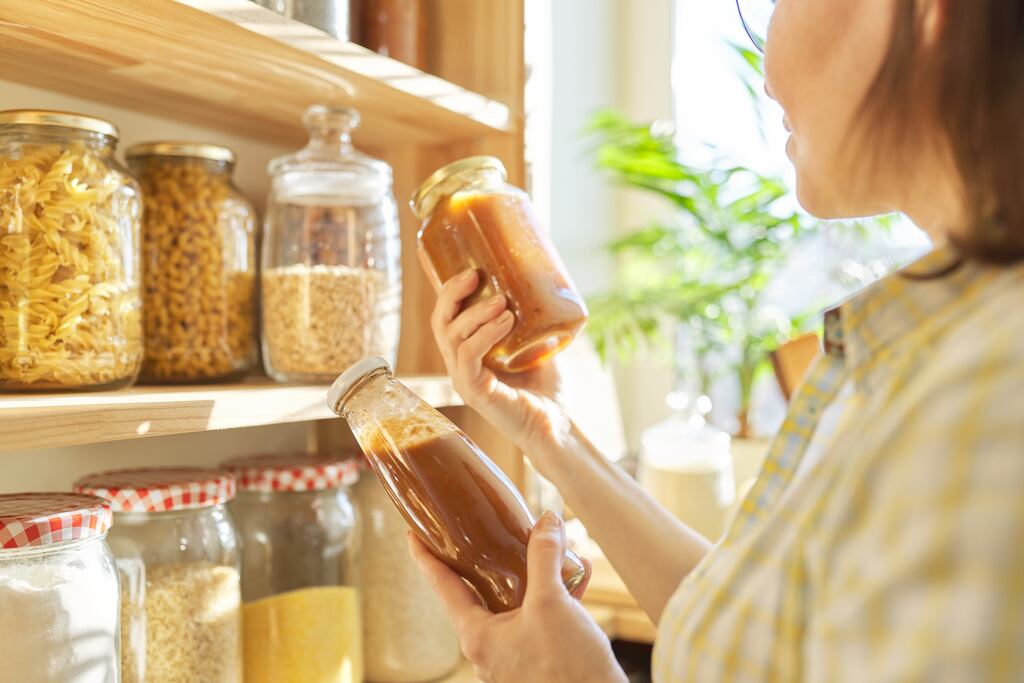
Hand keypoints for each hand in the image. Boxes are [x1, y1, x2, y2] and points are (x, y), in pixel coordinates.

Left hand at [409, 512, 626, 682]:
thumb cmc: (567, 667)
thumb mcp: (551, 603)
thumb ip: (545, 557)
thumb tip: (547, 521)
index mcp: (478, 635)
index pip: (442, 586)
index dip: (426, 557)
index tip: (414, 534)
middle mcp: (489, 648)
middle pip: (480, 591)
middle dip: (490, 558)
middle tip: (485, 530)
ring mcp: (514, 656)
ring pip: (516, 603)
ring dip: (534, 574)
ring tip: (549, 546)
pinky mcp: (539, 661)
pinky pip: (541, 620)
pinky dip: (556, 596)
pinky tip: (577, 575)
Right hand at [431, 269, 570, 453]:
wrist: (558, 426)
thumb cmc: (548, 389)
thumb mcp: (540, 343)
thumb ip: (535, 320)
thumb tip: (544, 283)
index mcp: (469, 354)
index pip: (447, 318)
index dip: (452, 292)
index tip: (473, 269)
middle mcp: (460, 366)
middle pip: (440, 323)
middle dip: (453, 294)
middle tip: (476, 275)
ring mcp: (464, 380)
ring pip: (452, 336)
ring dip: (476, 313)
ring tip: (502, 302)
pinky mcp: (473, 392)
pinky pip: (468, 356)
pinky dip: (485, 334)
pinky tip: (506, 321)